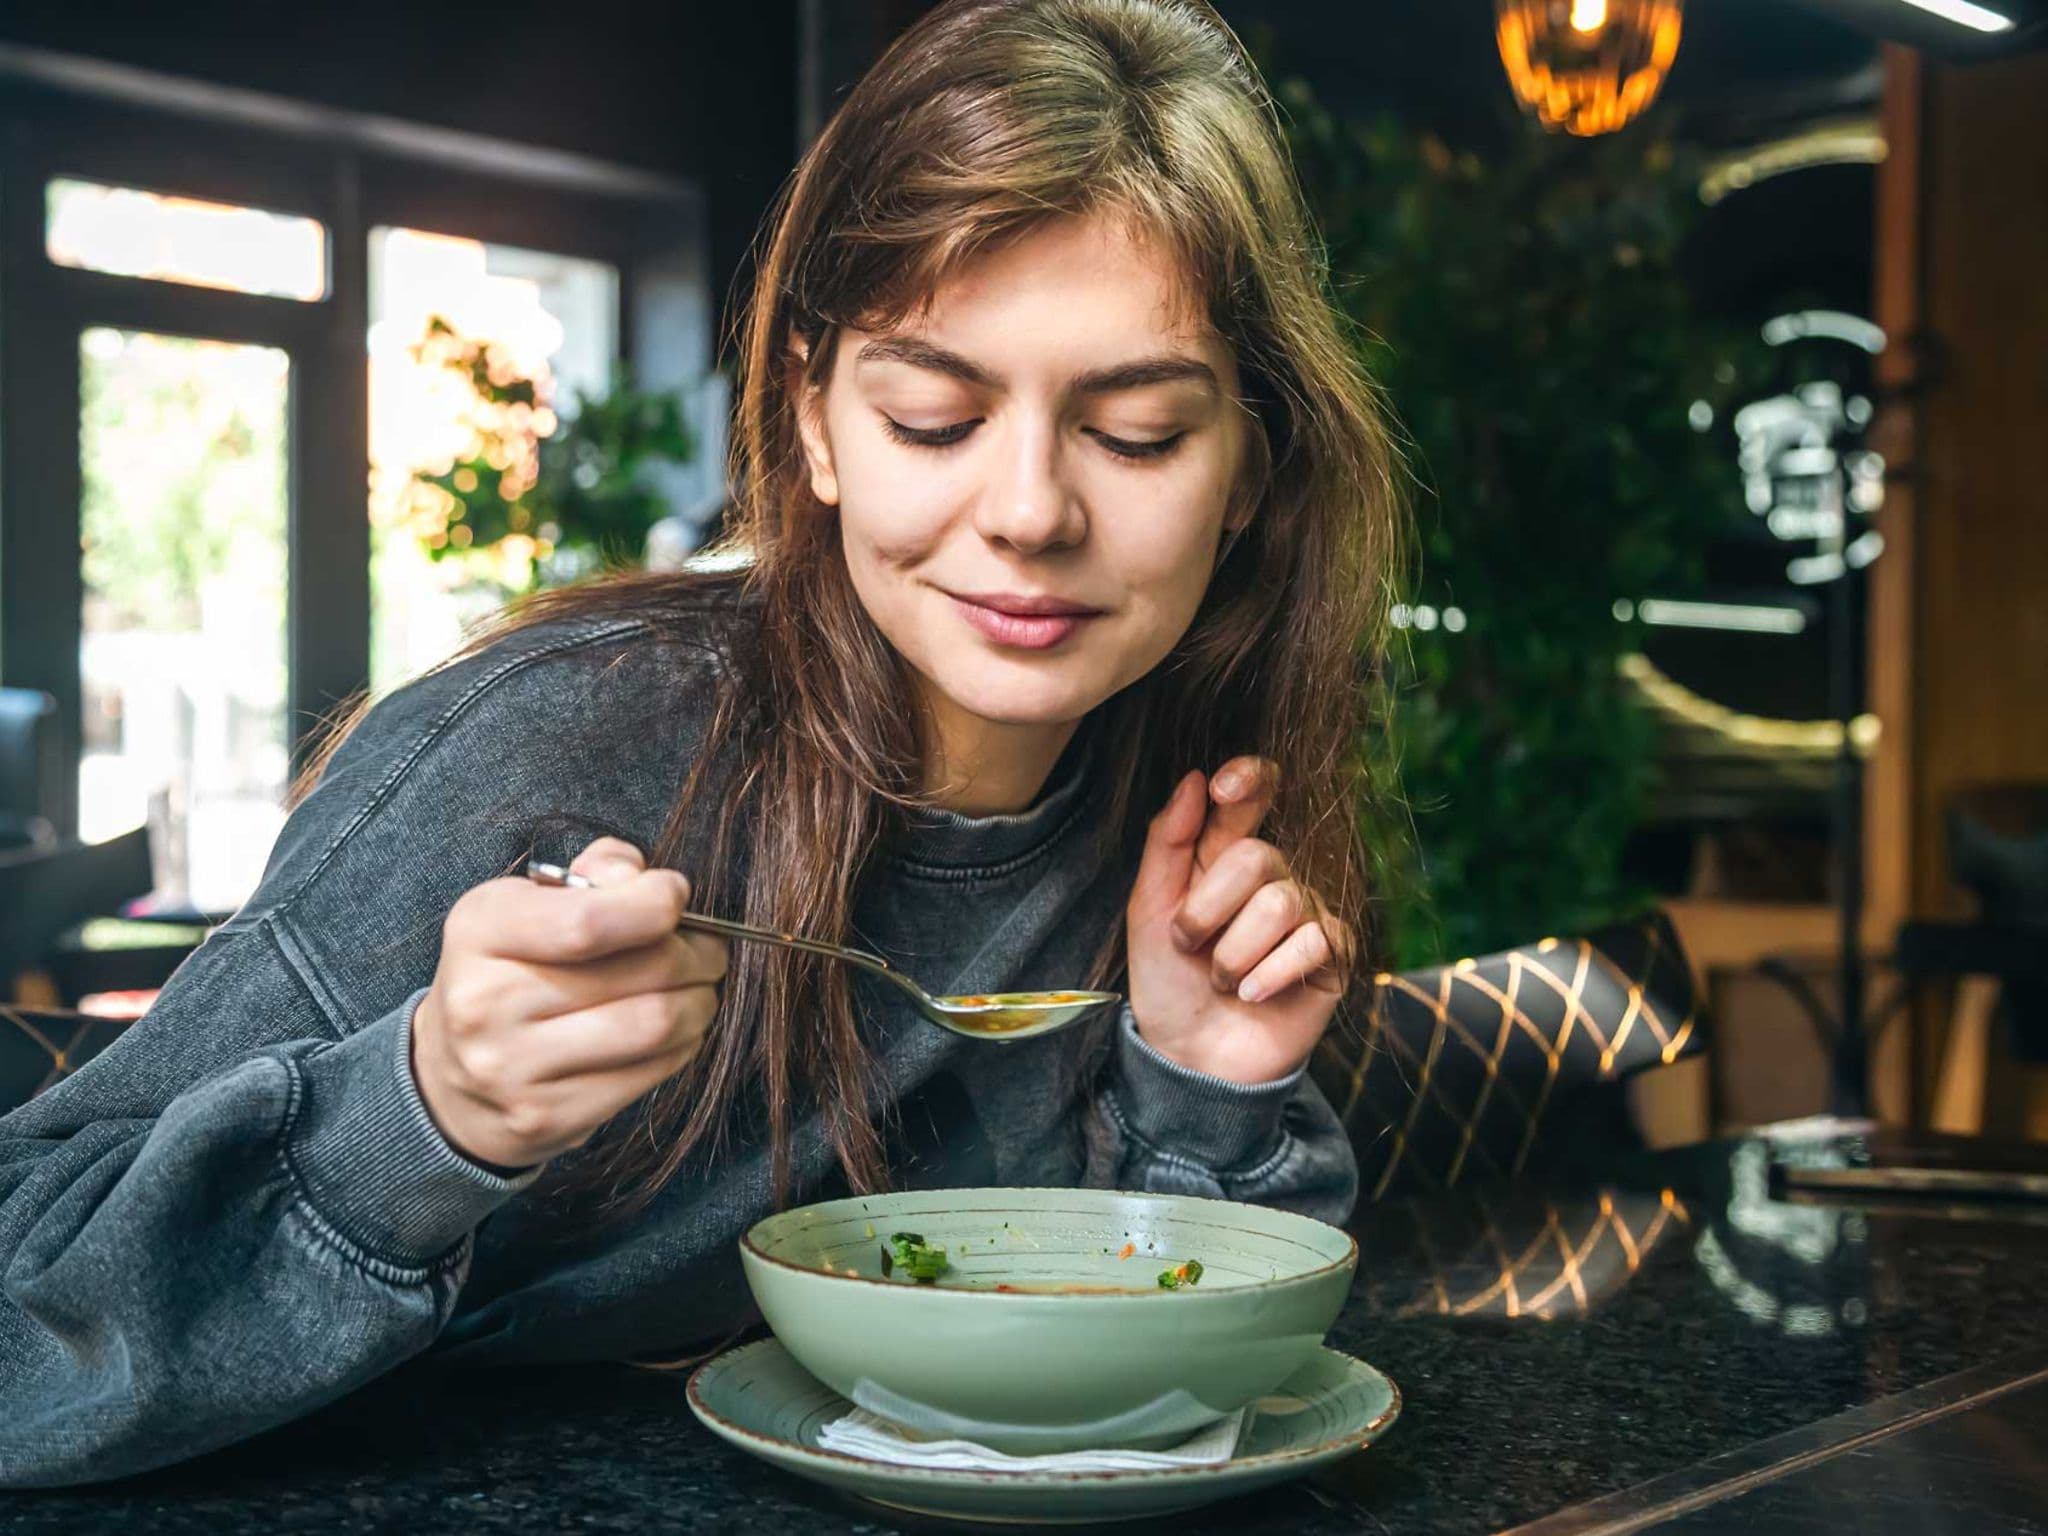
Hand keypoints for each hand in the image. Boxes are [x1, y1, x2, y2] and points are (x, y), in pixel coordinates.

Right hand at [411, 837, 727, 1170]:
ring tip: (699, 989)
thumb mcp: (526, 905)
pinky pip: (649, 1073)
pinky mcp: (547, 1117)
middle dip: (696, 954)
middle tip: (709, 950)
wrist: (450, 1079)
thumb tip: (641, 878)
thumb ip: (593, 876)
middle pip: (643, 970)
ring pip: (655, 1025)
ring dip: (699, 1002)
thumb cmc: (509, 972)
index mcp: (480, 931)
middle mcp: (486, 1002)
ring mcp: (514, 1069)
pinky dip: (683, 1044)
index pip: (589, 920)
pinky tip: (677, 1030)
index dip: (655, 904)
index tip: (675, 895)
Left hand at [1124, 757, 1351, 1084]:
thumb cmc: (1167, 981)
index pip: (1254, 794)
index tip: (1224, 788)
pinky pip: (1312, 943)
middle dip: (1209, 908)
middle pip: (1258, 856)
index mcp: (1225, 856)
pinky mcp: (1333, 955)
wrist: (1190, 1056)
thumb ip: (1167, 841)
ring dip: (1235, 954)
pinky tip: (1254, 995)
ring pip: (1281, 904)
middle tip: (1189, 946)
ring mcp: (1307, 914)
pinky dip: (1270, 975)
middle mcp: (1272, 877)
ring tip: (1222, 981)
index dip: (1249, 779)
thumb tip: (1194, 778)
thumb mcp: (1148, 909)